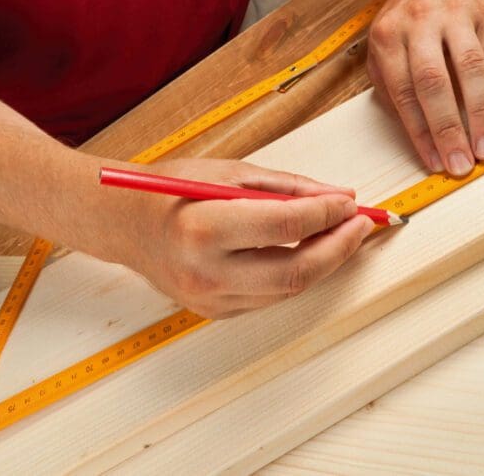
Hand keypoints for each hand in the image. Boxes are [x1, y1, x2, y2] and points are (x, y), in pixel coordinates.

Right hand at [99, 157, 373, 318]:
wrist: (123, 225)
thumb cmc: (170, 190)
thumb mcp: (227, 172)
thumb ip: (286, 186)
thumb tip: (337, 196)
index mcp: (204, 229)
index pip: (285, 227)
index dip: (326, 214)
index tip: (350, 202)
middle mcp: (206, 272)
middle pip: (295, 272)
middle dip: (338, 248)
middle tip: (361, 224)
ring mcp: (210, 299)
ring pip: (287, 289)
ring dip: (323, 261)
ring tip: (339, 233)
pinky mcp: (215, 312)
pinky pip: (269, 297)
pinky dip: (295, 274)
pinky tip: (306, 250)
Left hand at [366, 0, 483, 175]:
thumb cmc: (405, 18)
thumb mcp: (382, 46)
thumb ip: (390, 86)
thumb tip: (414, 134)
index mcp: (388, 37)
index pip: (403, 92)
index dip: (419, 131)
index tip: (433, 162)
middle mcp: (420, 24)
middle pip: (432, 81)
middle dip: (447, 128)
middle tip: (460, 164)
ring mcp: (454, 17)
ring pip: (469, 69)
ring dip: (480, 114)